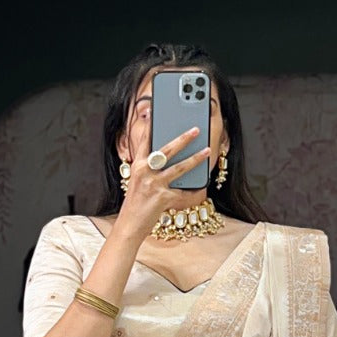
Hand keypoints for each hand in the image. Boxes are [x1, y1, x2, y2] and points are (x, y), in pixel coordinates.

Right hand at [115, 122, 211, 237]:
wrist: (129, 225)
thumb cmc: (135, 204)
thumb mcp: (137, 182)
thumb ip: (149, 168)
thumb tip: (167, 158)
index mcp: (137, 165)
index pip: (145, 141)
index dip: (152, 126)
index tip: (157, 111)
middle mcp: (144, 172)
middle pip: (167, 150)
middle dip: (183, 138)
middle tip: (196, 129)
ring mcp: (154, 185)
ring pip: (179, 168)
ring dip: (195, 158)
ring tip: (207, 151)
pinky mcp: (162, 198)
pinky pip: (183, 193)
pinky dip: (194, 191)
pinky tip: (203, 186)